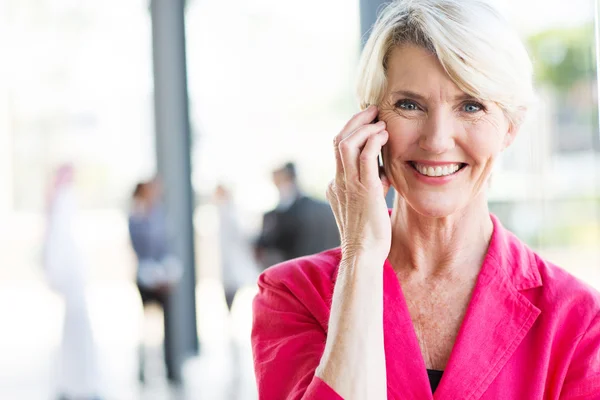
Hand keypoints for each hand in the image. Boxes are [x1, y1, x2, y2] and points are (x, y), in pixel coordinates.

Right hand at [327, 105, 391, 260]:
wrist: (364, 255)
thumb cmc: (369, 235)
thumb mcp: (365, 205)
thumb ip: (370, 187)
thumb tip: (383, 174)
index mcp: (336, 185)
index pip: (338, 150)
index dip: (352, 132)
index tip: (369, 123)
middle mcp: (337, 182)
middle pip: (337, 140)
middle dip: (355, 121)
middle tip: (373, 111)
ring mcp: (348, 185)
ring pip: (346, 143)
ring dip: (364, 127)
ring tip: (380, 120)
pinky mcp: (364, 189)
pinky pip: (365, 156)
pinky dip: (373, 140)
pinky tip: (384, 136)